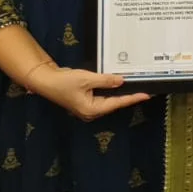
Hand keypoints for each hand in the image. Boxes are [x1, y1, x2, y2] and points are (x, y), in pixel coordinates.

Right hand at [30, 65, 149, 121]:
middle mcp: (91, 112)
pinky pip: (102, 97)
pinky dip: (111, 92)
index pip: (117, 103)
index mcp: (92, 109)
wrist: (46, 81)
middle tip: (145, 90)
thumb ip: (106, 81)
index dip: (132, 98)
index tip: (146, 95)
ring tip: (135, 87)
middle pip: (114, 104)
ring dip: (120, 94)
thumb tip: (122, 81)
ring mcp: (88, 108)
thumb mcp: (87, 79)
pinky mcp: (85, 102)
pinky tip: (118, 85)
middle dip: (128, 97)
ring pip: (109, 101)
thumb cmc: (64, 82)